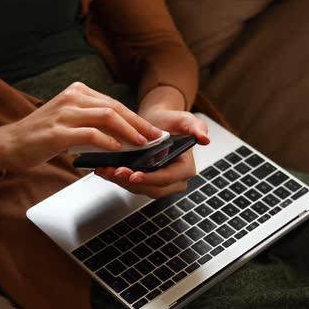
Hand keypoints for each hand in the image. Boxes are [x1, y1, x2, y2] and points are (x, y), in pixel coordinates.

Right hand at [0, 82, 162, 173]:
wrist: (10, 144)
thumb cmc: (39, 136)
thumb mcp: (68, 121)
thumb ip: (91, 123)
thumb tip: (121, 137)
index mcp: (76, 92)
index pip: (113, 103)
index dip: (135, 117)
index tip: (151, 130)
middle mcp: (71, 98)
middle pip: (114, 107)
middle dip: (138, 124)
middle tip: (155, 137)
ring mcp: (64, 114)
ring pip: (106, 117)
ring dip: (129, 131)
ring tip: (142, 144)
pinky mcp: (58, 132)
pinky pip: (90, 134)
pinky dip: (108, 141)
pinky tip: (118, 149)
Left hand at [95, 87, 209, 198]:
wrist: (156, 123)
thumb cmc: (171, 121)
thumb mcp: (185, 119)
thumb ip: (197, 127)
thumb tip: (205, 139)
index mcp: (185, 169)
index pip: (167, 178)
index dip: (150, 178)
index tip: (134, 174)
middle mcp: (172, 180)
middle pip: (151, 188)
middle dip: (131, 182)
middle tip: (115, 172)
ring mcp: (157, 183)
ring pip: (138, 188)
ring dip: (120, 181)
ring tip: (105, 170)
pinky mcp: (143, 182)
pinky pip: (129, 184)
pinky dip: (116, 178)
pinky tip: (104, 169)